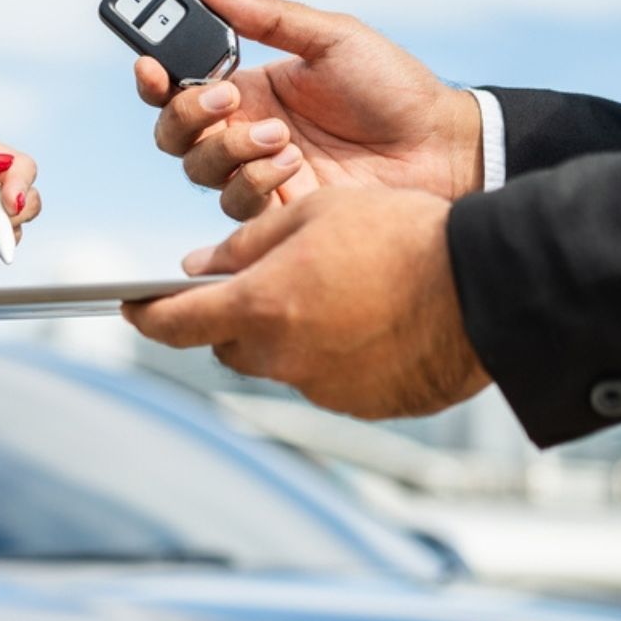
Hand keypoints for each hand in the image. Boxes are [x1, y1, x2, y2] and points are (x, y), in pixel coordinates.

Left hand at [122, 189, 489, 417]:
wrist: (489, 288)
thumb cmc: (405, 237)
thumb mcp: (317, 214)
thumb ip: (248, 242)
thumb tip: (201, 265)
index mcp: (260, 307)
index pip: (175, 323)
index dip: (146, 314)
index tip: (131, 306)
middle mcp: (283, 358)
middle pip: (228, 343)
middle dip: (230, 315)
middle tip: (257, 281)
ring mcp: (323, 388)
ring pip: (280, 360)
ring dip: (288, 331)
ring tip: (334, 290)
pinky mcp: (363, 406)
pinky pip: (327, 378)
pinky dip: (333, 352)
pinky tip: (368, 319)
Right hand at [135, 0, 484, 219]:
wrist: (438, 146)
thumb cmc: (394, 89)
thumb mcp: (333, 38)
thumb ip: (269, 18)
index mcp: (252, 88)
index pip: (181, 85)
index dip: (155, 78)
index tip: (151, 67)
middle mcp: (246, 131)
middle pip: (174, 134)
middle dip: (187, 115)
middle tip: (227, 97)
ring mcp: (260, 172)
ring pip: (198, 170)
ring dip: (229, 149)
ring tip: (280, 135)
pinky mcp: (278, 209)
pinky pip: (236, 203)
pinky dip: (255, 180)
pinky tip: (293, 163)